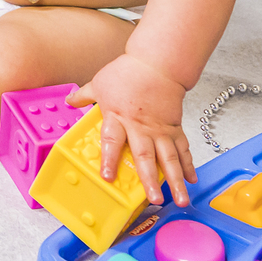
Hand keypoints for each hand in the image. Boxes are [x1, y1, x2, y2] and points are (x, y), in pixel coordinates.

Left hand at [68, 53, 198, 205]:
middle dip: (150, 179)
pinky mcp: (174, 128)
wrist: (156, 63)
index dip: (109, 159)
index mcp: (118, 117)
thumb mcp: (100, 83)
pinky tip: (191, 179)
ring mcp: (160, 129)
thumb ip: (85, 96)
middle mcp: (140, 127)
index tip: (108, 176)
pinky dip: (188, 164)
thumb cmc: (127, 72)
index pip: (112, 140)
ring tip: (181, 199)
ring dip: (175, 179)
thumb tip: (69, 101)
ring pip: (169, 158)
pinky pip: (182, 149)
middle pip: (145, 156)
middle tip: (155, 199)